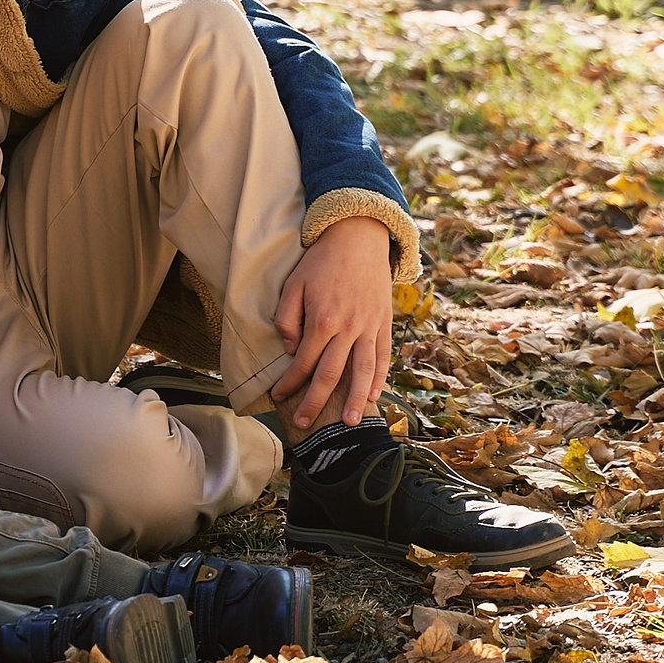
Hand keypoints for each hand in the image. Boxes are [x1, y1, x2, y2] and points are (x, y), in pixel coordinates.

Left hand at [268, 216, 395, 431]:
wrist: (358, 239)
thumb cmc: (320, 262)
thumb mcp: (293, 284)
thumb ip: (287, 318)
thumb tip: (291, 349)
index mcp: (322, 319)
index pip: (303, 361)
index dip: (290, 383)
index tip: (279, 397)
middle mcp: (348, 328)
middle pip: (331, 374)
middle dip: (316, 402)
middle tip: (305, 424)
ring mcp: (370, 327)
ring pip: (362, 371)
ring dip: (356, 399)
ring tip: (351, 423)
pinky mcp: (384, 323)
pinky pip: (383, 356)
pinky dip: (379, 377)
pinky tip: (374, 395)